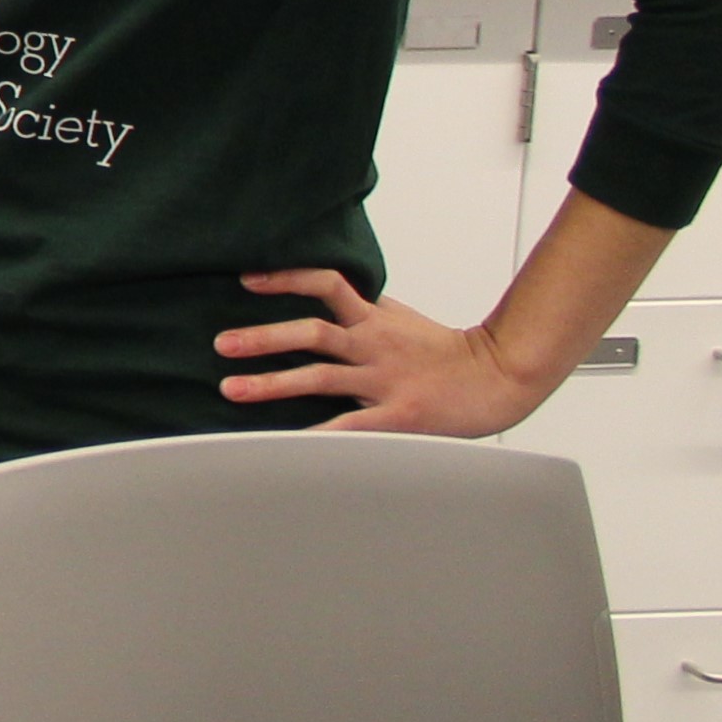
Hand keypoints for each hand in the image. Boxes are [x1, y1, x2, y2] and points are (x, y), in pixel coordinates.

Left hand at [215, 268, 543, 437]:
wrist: (500, 376)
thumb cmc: (448, 350)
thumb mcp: (402, 317)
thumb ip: (364, 308)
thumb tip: (331, 293)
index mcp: (374, 320)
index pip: (326, 285)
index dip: (286, 278)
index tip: (248, 279)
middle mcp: (373, 345)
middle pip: (312, 333)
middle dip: (262, 337)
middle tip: (222, 344)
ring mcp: (383, 380)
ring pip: (319, 377)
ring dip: (271, 383)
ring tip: (231, 389)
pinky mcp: (396, 414)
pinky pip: (348, 424)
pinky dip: (317, 434)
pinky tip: (287, 444)